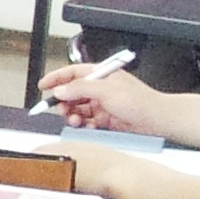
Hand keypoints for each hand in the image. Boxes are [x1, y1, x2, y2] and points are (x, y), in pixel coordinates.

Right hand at [40, 60, 166, 133]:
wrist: (156, 120)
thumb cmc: (139, 101)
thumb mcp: (106, 90)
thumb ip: (80, 88)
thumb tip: (61, 90)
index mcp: (100, 75)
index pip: (72, 73)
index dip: (56, 78)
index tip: (43, 86)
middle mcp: (99, 88)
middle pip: (72, 92)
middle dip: (63, 101)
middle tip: (61, 109)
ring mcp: (102, 104)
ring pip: (77, 108)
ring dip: (72, 114)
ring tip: (74, 119)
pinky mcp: (105, 118)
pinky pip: (86, 121)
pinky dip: (82, 124)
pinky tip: (85, 125)